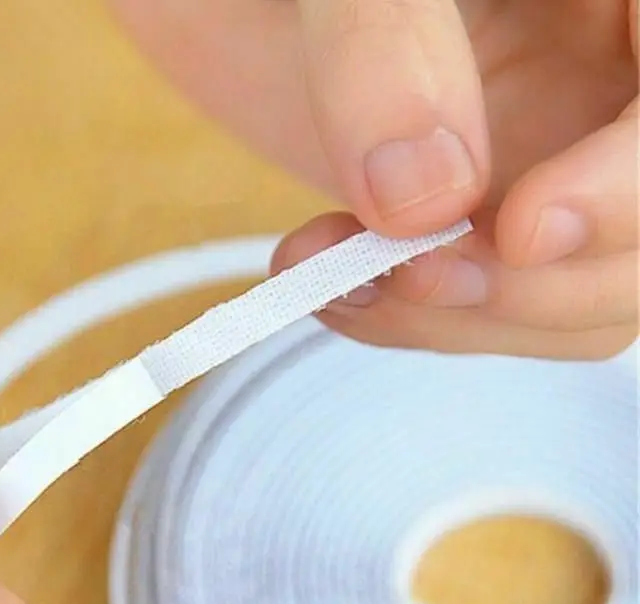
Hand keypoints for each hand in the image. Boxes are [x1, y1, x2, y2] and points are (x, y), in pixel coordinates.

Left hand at [109, 0, 637, 358]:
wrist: (251, 10)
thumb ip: (382, 50)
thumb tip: (422, 202)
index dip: (631, 193)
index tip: (522, 231)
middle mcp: (610, 87)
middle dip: (530, 286)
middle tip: (403, 274)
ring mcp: (562, 162)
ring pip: (582, 298)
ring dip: (459, 320)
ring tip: (337, 279)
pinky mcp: (496, 220)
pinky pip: (503, 306)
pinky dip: (424, 323)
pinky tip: (343, 289)